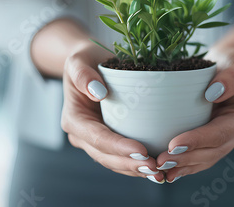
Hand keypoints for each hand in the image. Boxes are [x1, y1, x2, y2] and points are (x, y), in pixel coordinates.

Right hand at [61, 42, 163, 181]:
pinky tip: (156, 169)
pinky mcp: (109, 141)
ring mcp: (94, 141)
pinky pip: (121, 158)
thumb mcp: (78, 60)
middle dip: (130, 164)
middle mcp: (82, 135)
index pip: (97, 138)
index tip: (141, 150)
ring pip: (114, 162)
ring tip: (159, 173)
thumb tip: (98, 92)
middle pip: (106, 156)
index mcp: (74, 119)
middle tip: (155, 167)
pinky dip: (137, 165)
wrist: (89, 64)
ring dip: (135, 170)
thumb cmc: (85, 59)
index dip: (118, 147)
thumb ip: (82, 74)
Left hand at [156, 48, 233, 182]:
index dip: (198, 140)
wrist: (230, 66)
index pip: (220, 132)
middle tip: (160, 160)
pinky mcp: (212, 141)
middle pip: (212, 151)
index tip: (174, 144)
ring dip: (183, 166)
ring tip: (160, 168)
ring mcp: (226, 139)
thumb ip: (232, 76)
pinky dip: (184, 166)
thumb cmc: (233, 61)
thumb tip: (214, 92)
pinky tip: (167, 172)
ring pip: (205, 159)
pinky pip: (200, 157)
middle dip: (186, 158)